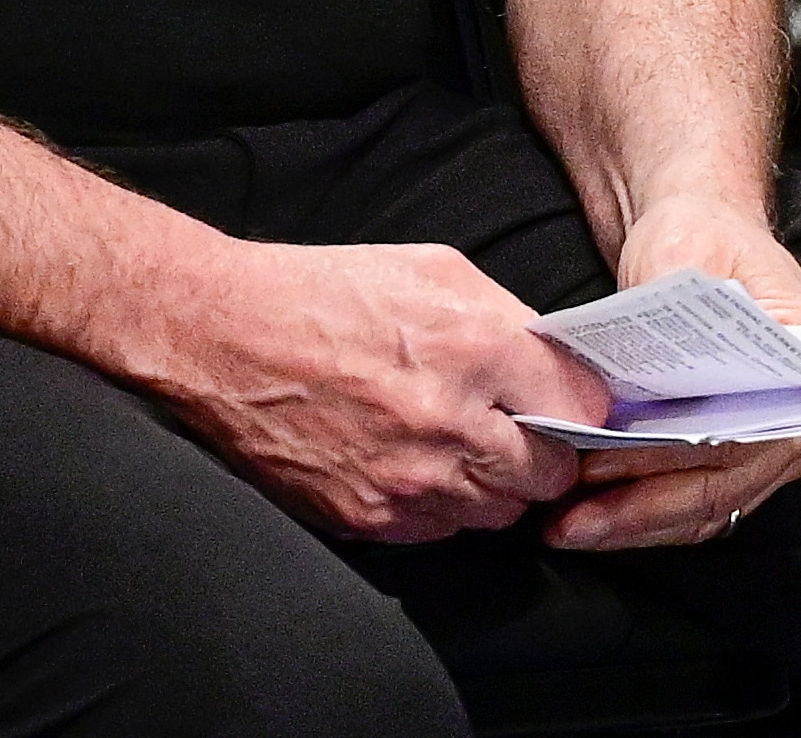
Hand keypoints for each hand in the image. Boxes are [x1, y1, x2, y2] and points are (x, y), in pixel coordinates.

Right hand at [132, 239, 605, 542]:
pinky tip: (413, 463)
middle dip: (545, 455)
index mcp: (473, 346)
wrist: (220, 336)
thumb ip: (507, 318)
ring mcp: (408, 480)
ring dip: (493, 485)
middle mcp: (449, 422)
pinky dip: (440, 506)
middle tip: (520, 431)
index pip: (580, 409)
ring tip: (458, 443)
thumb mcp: (431, 269)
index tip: (568, 405)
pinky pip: (441, 531)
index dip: (580, 408)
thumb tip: (557, 365)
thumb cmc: (322, 292)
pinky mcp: (369, 519)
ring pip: (498, 513)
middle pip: (550, 475)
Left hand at [550, 192, 800, 554]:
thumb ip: (679, 314)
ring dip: (635, 524)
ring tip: (568, 528)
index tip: (604, 468)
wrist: (694, 233)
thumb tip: (657, 376)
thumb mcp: (686, 253)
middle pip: (723, 483)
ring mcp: (769, 444)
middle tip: (570, 518)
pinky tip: (588, 517)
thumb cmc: (699, 235)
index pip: (745, 434)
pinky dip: (642, 516)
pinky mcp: (733, 457)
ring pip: (706, 507)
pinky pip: (693, 504)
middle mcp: (800, 415)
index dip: (672, 460)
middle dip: (641, 508)